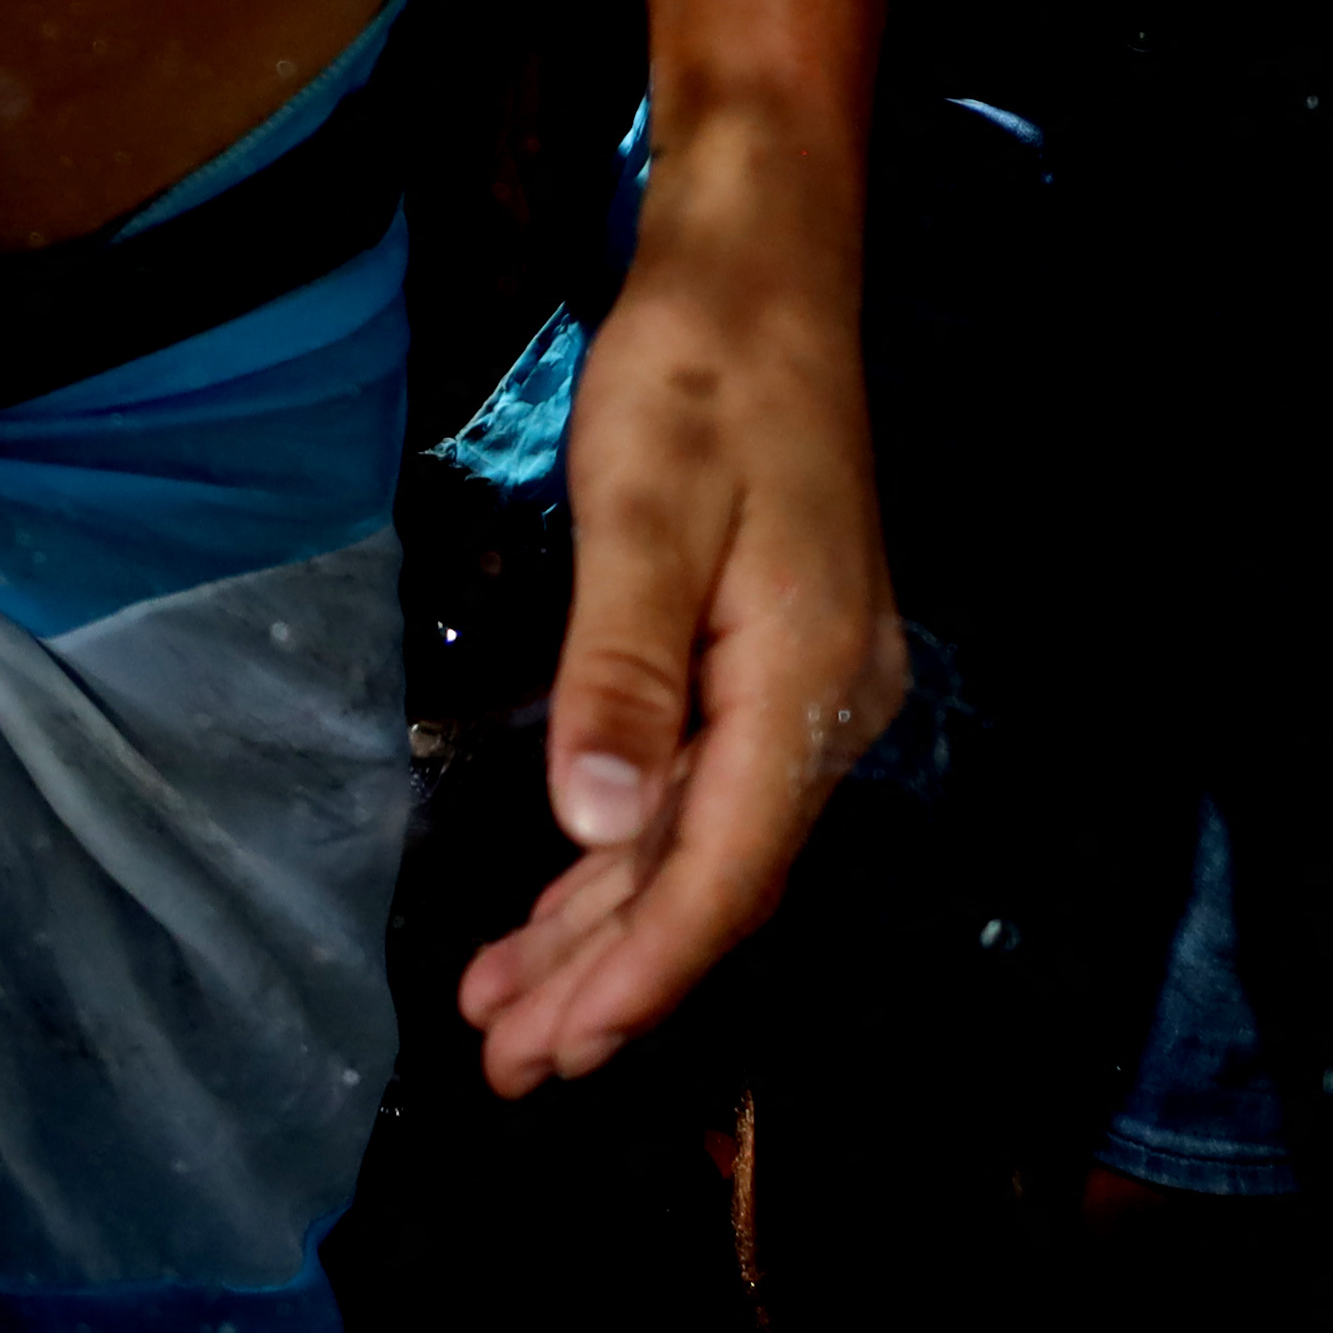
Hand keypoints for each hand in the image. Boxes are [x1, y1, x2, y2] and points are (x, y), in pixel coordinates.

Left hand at [452, 161, 902, 1091]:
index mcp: (803, 684)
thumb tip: (600, 825)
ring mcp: (808, 688)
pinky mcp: (774, 662)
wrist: (764, 268)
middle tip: (506, 1064)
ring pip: (703, 847)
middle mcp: (826, 707)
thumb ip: (622, 673)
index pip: (720, 873)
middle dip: (609, 980)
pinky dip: (629, 856)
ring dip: (609, 933)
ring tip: (511, 1013)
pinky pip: (703, 792)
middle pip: (713, 882)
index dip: (638, 972)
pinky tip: (567, 903)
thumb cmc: (698, 372)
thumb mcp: (643, 509)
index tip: (556, 1048)